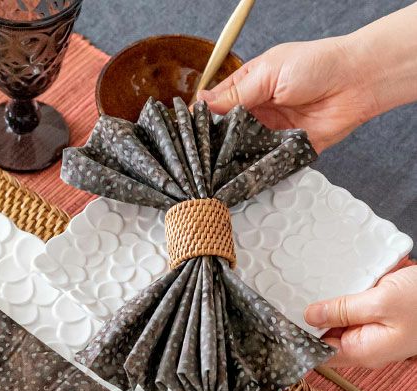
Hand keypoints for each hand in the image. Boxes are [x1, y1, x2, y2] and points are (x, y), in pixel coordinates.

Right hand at [197, 38, 377, 151]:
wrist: (356, 83)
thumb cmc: (318, 65)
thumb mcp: (268, 72)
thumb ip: (235, 93)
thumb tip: (202, 102)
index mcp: (247, 87)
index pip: (215, 106)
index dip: (201, 118)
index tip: (186, 132)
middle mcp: (255, 111)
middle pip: (223, 133)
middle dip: (212, 144)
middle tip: (198, 156)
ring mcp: (267, 132)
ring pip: (238, 151)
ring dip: (229, 159)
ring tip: (213, 169)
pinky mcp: (282, 150)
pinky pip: (261, 164)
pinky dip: (251, 169)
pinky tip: (237, 174)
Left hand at [304, 260, 416, 368]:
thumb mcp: (381, 302)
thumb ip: (343, 310)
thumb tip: (309, 316)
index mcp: (362, 351)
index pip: (317, 351)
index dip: (299, 335)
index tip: (284, 316)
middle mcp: (365, 346)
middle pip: (325, 335)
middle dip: (312, 316)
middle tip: (294, 295)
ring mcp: (373, 332)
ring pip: (339, 320)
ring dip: (330, 303)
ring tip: (314, 285)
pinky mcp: (380, 318)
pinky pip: (355, 310)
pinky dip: (347, 296)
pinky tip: (341, 281)